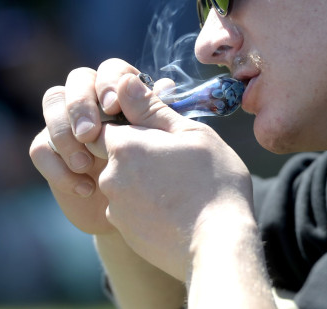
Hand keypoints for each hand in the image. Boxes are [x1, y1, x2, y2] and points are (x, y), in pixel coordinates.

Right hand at [29, 58, 172, 233]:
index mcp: (124, 92)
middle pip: (77, 80)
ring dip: (64, 134)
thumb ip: (156, 113)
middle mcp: (95, 101)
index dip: (109, 82)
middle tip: (89, 135)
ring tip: (87, 165)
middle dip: (80, 105)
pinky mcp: (51, 151)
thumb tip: (152, 83)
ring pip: (52, 104)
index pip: (111, 69)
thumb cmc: (156, 172)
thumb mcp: (164, 144)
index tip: (114, 107)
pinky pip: (40, 147)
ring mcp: (69, 123)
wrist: (136, 215)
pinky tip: (86, 188)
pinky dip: (59, 169)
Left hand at [91, 72, 254, 281]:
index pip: (108, 122)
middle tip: (176, 158)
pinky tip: (176, 209)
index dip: (132, 121)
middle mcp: (111, 177)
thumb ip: (152, 108)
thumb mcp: (191, 134)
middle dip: (141, 152)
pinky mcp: (125, 232)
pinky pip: (131, 208)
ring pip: (124, 181)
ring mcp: (115, 208)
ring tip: (180, 186)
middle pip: (116, 153)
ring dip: (144, 179)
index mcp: (124, 146)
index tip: (159, 130)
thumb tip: (123, 82)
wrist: (217, 245)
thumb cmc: (212, 182)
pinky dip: (147, 205)